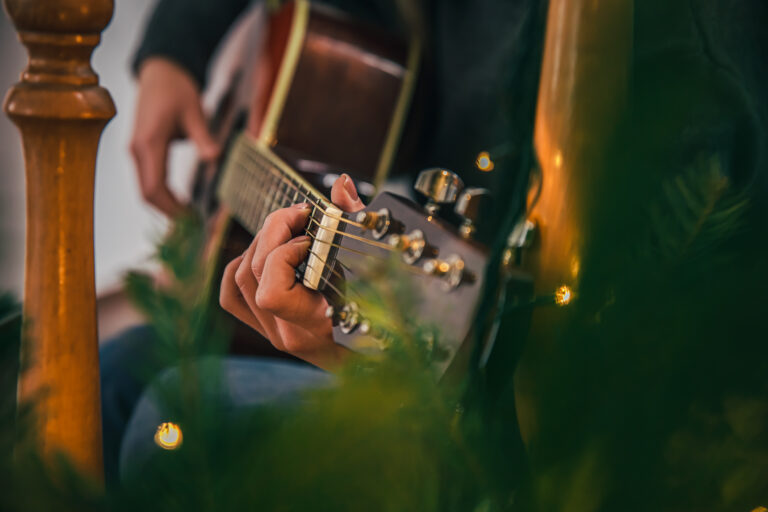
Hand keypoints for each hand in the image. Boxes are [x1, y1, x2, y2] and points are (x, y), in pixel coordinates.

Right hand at [130, 58, 219, 215]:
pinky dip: (163, 195)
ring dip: (166, 206)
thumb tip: (214, 158)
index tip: (191, 220)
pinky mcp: (141, 150)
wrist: (159, 70)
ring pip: (146, 189)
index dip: (171, 208)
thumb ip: (203, 136)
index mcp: (149, 142)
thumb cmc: (177, 88)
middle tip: (195, 225)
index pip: (154, 187)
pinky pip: (149, 179)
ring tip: (190, 217)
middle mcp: (137, 150)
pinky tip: (181, 202)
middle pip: (147, 193)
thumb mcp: (194, 110)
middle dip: (169, 213)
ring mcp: (136, 151)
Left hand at [219, 175, 365, 369]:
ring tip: (288, 228)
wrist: (382, 360)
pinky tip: (266, 252)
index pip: (273, 292)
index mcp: (318, 325)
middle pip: (253, 273)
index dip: (285, 253)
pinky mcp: (268, 328)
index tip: (313, 236)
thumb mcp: (380, 268)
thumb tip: (342, 184)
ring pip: (239, 279)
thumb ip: (358, 222)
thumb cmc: (390, 314)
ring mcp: (275, 334)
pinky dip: (241, 266)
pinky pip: (233, 296)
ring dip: (260, 242)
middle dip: (273, 231)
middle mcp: (289, 334)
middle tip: (300, 213)